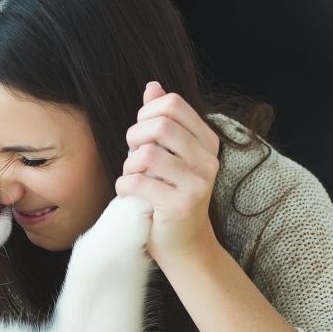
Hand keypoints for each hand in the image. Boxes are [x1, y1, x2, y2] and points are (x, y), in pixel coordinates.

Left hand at [116, 81, 221, 263]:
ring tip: (134, 179)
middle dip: (135, 138)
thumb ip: (163, 121)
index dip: (146, 113)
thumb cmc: (170, 196)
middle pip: (160, 126)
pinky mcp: (180, 206)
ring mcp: (197, 184)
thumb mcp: (169, 155)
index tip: (142, 136)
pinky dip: (125, 187)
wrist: (184, 245)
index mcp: (207, 142)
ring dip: (129, 167)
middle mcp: (208, 160)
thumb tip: (153, 86)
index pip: (172, 104)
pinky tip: (130, 195)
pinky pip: (138, 183)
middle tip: (134, 157)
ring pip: (146, 155)